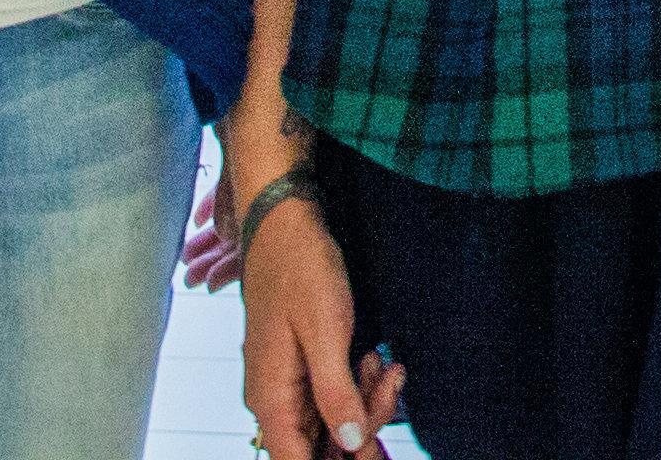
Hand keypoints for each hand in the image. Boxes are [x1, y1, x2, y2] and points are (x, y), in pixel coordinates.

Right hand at [207, 134, 399, 459]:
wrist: (286, 224)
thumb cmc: (300, 269)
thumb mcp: (325, 330)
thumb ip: (335, 392)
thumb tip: (351, 443)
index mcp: (271, 399)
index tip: (374, 455)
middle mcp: (274, 400)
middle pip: (323, 446)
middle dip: (364, 425)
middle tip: (389, 382)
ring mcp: (288, 385)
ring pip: (333, 423)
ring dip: (367, 402)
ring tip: (383, 364)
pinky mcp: (303, 370)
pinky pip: (334, 396)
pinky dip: (359, 385)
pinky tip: (374, 359)